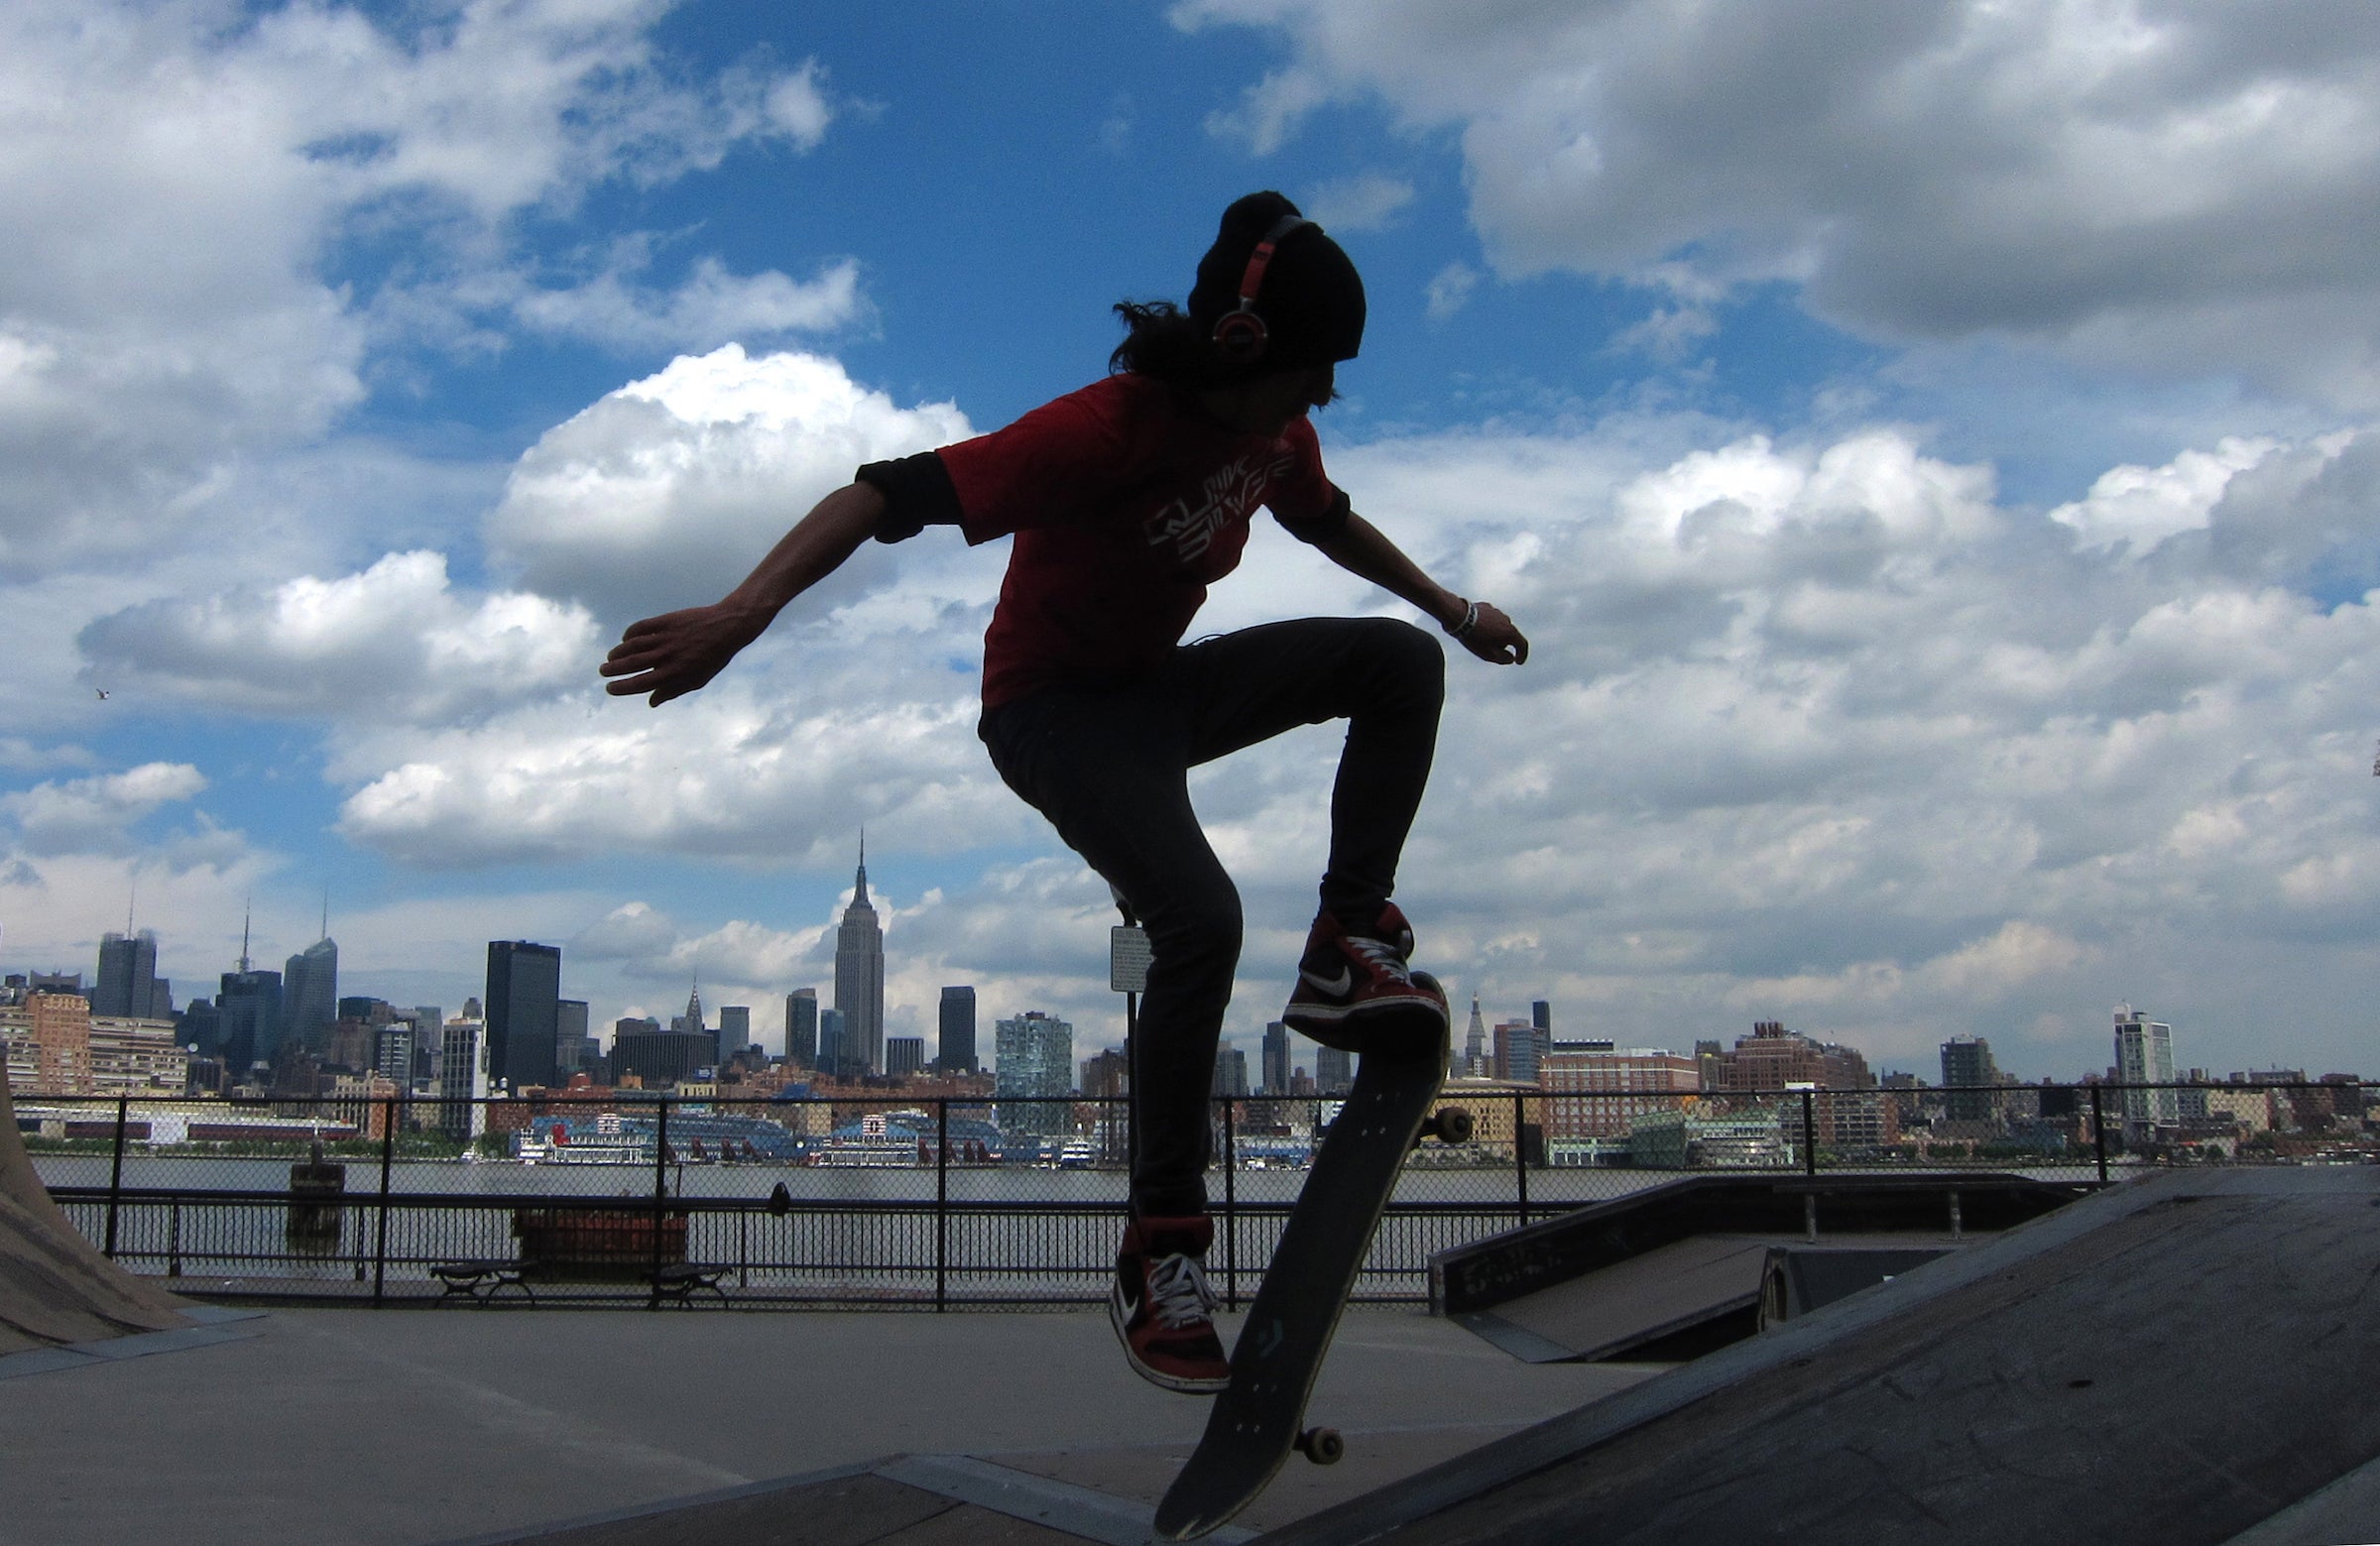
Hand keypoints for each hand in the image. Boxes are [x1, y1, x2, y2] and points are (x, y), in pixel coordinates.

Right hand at [599, 603, 766, 705]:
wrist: (728, 627)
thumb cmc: (714, 657)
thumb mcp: (698, 680)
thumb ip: (673, 691)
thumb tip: (651, 702)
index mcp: (675, 674)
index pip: (640, 684)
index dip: (621, 687)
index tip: (610, 688)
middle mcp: (667, 656)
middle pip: (631, 664)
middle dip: (612, 669)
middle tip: (603, 671)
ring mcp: (666, 637)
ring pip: (632, 645)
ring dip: (618, 652)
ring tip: (610, 657)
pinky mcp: (666, 621)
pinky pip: (641, 628)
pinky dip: (629, 634)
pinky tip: (625, 639)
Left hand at [1455, 601, 1527, 665]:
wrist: (1458, 615)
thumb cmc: (1473, 637)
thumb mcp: (1487, 654)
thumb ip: (1502, 658)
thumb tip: (1511, 658)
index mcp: (1510, 632)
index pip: (1522, 645)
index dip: (1522, 655)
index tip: (1518, 662)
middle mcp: (1507, 620)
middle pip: (1510, 635)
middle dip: (1503, 645)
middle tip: (1490, 652)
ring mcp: (1497, 612)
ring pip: (1500, 626)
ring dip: (1495, 634)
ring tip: (1480, 640)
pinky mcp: (1487, 607)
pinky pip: (1491, 619)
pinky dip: (1487, 625)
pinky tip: (1476, 629)